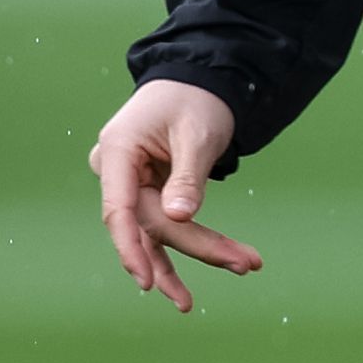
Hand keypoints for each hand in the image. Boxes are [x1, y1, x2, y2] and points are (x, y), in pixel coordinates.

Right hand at [93, 79, 262, 311]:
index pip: (119, 209)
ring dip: (200, 251)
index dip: (130, 248)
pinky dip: (192, 244)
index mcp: (118, 151)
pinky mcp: (149, 195)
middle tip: (245, 264)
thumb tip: (179, 218)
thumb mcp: (197, 134)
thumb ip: (187, 177)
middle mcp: (117, 171)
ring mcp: (131, 185)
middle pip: (151, 224)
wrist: (197, 81)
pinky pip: (164, 228)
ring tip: (245, 266)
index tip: (147, 281)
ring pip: (159, 232)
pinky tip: (222, 262)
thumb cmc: (195, 100)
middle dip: (198, 245)